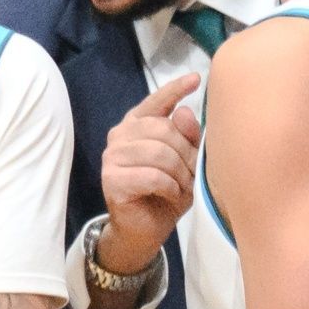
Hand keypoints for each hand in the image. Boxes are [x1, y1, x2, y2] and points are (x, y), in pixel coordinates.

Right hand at [97, 72, 202, 272]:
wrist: (145, 230)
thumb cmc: (166, 193)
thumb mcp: (185, 163)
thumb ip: (186, 137)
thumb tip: (185, 111)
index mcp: (137, 125)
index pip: (157, 101)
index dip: (175, 89)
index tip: (196, 79)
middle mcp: (121, 135)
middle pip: (164, 130)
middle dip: (186, 153)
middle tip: (193, 175)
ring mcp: (112, 156)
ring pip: (159, 153)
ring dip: (179, 173)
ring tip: (183, 187)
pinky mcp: (112, 179)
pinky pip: (152, 175)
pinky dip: (169, 187)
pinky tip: (170, 194)